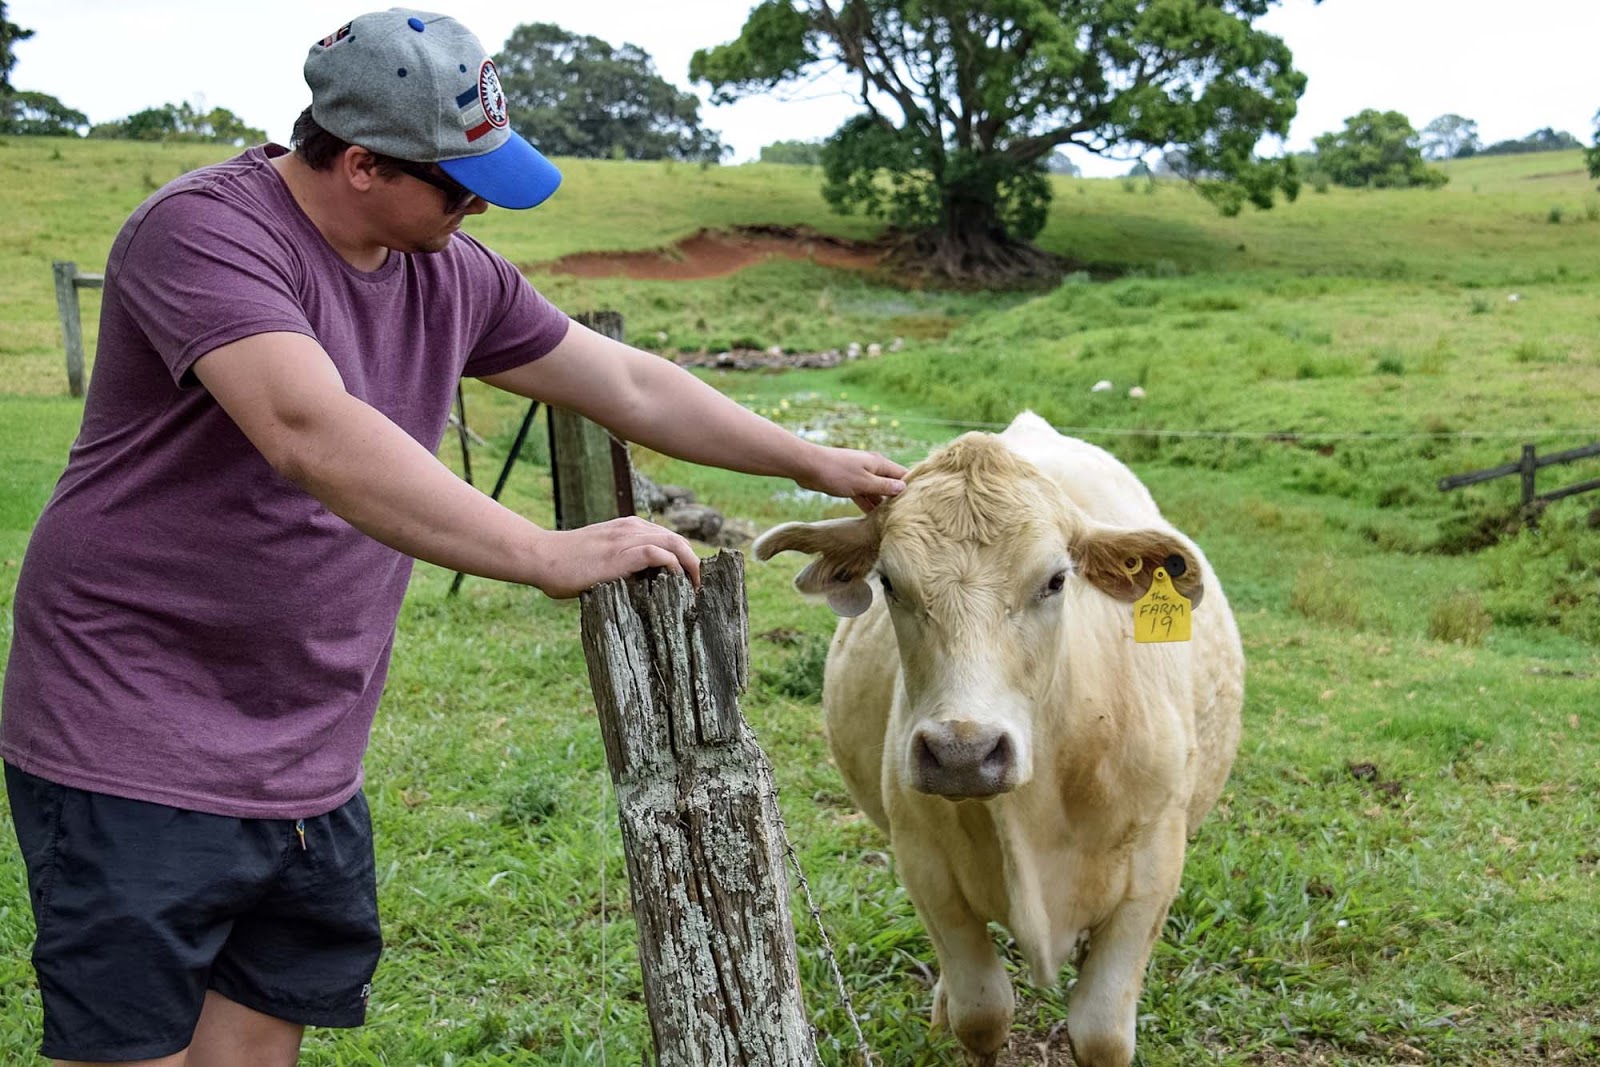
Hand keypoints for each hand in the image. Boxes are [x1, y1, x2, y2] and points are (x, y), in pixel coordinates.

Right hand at [533, 517, 700, 597]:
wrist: (542, 557)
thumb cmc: (567, 565)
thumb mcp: (602, 559)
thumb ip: (623, 565)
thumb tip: (643, 588)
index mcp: (629, 528)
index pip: (669, 539)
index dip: (686, 559)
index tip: (693, 582)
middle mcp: (631, 528)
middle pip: (678, 539)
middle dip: (695, 564)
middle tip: (700, 589)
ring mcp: (625, 538)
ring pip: (673, 543)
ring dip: (691, 566)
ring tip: (696, 589)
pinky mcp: (619, 553)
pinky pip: (656, 553)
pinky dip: (672, 565)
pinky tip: (677, 583)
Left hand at [798, 445, 907, 512]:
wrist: (807, 466)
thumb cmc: (836, 472)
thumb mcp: (863, 482)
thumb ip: (883, 486)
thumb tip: (903, 488)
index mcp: (879, 463)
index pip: (902, 475)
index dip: (912, 487)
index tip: (919, 502)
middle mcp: (872, 467)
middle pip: (890, 483)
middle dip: (897, 498)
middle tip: (905, 516)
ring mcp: (860, 474)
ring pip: (876, 490)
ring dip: (881, 504)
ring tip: (891, 520)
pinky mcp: (849, 482)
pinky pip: (863, 494)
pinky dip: (867, 504)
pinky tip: (872, 517)